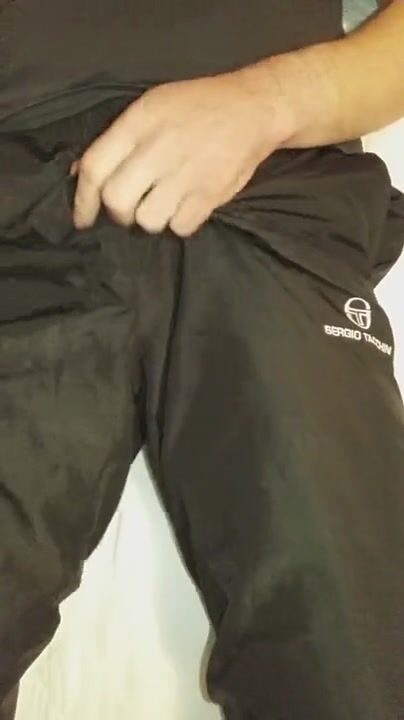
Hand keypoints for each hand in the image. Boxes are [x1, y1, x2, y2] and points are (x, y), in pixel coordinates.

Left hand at [71, 66, 296, 236]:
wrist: (253, 107)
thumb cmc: (198, 107)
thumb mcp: (151, 108)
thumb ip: (117, 140)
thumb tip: (80, 173)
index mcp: (138, 123)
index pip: (95, 167)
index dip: (82, 200)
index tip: (82, 220)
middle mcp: (158, 148)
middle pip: (116, 200)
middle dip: (118, 214)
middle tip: (130, 210)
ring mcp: (185, 173)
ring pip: (147, 220)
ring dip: (152, 219)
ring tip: (164, 204)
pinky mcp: (209, 194)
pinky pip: (180, 228)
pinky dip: (180, 223)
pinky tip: (186, 206)